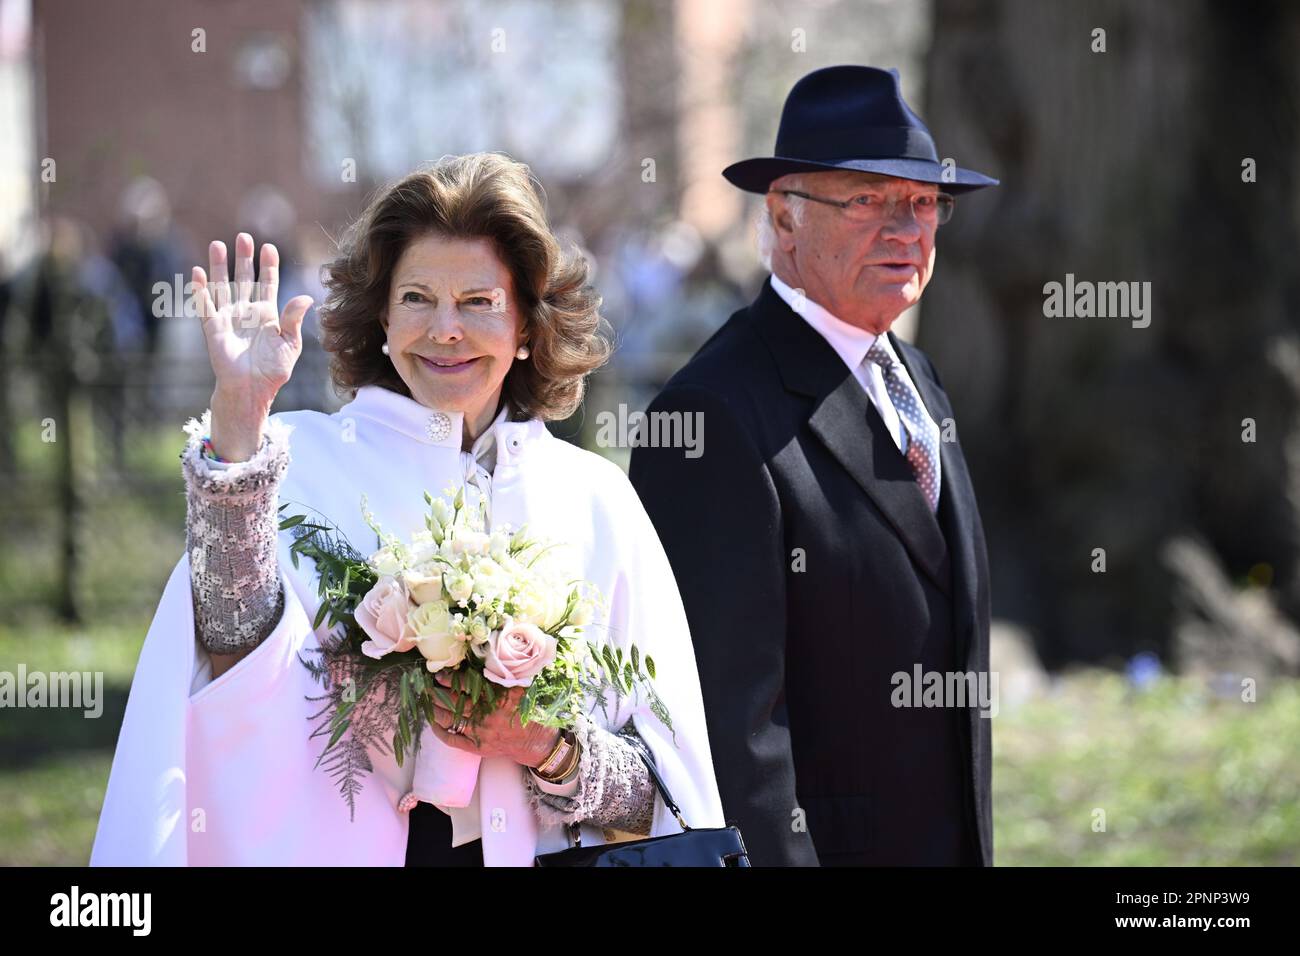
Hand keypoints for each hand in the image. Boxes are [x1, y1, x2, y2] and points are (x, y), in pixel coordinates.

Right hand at [193, 232, 312, 458]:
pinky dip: (200, 289)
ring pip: (223, 286)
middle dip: (244, 258)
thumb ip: (294, 319)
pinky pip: (205, 305)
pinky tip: (198, 272)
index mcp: (267, 314)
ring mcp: (228, 318)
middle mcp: (246, 312)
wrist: (252, 389)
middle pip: (244, 279)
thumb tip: (306, 297)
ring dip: (219, 266)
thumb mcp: (290, 343)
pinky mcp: (212, 327)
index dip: (268, 266)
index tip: (269, 246)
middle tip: (243, 236)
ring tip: (218, 245)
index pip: (268, 283)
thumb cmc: (273, 370)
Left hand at [427, 669, 561, 767]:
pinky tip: (433, 723)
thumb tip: (479, 659)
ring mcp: (481, 731)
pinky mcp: (477, 747)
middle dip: (436, 693)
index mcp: (497, 696)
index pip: (466, 685)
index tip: (438, 675)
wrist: (534, 739)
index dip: (449, 679)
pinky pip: (452, 739)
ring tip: (428, 701)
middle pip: (453, 701)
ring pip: (449, 719)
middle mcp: (487, 713)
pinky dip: (439, 731)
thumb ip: (501, 674)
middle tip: (426, 686)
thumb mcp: (518, 687)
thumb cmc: (524, 709)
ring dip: (434, 709)